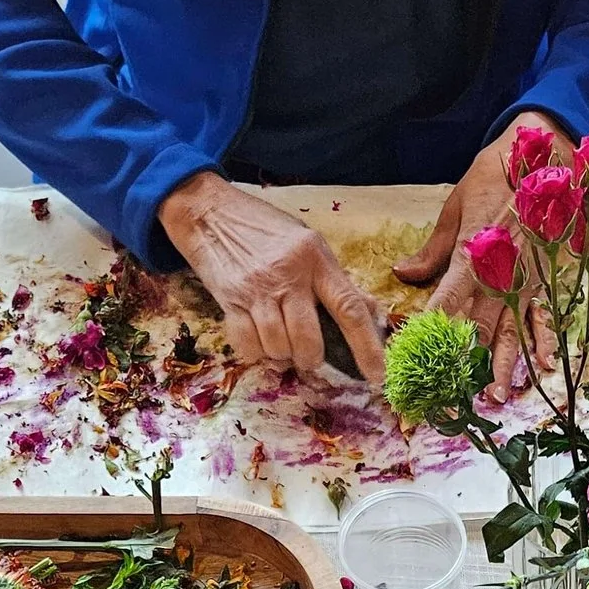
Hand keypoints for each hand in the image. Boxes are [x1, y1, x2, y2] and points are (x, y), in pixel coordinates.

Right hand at [160, 171, 385, 382]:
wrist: (211, 213)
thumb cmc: (267, 229)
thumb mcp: (309, 243)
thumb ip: (336, 279)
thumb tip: (369, 311)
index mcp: (316, 260)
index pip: (350, 309)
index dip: (367, 347)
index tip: (378, 375)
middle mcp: (289, 275)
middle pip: (308, 339)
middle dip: (311, 358)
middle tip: (308, 355)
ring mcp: (257, 289)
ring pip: (278, 346)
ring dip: (282, 356)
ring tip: (280, 342)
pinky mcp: (230, 300)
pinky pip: (248, 345)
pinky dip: (256, 353)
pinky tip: (259, 341)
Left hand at [395, 115, 569, 401]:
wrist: (545, 154)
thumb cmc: (496, 175)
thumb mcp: (456, 205)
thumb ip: (433, 248)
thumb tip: (402, 273)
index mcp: (472, 254)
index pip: (445, 304)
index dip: (430, 335)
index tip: (414, 361)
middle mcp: (499, 274)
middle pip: (478, 329)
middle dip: (464, 366)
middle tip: (452, 397)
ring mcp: (525, 279)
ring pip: (511, 330)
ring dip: (503, 366)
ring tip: (495, 396)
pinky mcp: (545, 278)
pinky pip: (544, 316)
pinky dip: (544, 342)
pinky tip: (543, 367)